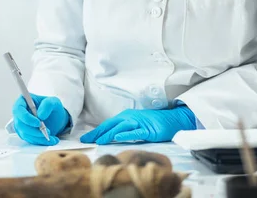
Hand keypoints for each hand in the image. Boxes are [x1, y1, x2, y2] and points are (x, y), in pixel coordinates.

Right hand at [12, 94, 70, 145]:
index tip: (38, 123)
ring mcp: (21, 124)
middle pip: (20, 124)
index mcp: (23, 101)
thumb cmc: (52, 107)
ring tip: (52, 137)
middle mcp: (19, 113)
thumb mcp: (53, 101)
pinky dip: (41, 141)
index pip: (18, 109)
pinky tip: (52, 139)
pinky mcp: (25, 133)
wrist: (56, 117)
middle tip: (47, 131)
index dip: (26, 117)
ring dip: (39, 137)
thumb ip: (47, 104)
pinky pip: (30, 139)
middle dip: (33, 130)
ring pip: (25, 134)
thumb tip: (40, 115)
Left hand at [80, 106, 195, 144]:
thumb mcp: (135, 124)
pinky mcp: (148, 130)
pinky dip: (127, 134)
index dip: (96, 131)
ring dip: (109, 134)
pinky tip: (118, 137)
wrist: (172, 120)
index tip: (85, 138)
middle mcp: (129, 117)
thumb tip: (109, 136)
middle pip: (110, 125)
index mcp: (125, 116)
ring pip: (120, 128)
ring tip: (99, 140)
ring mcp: (139, 123)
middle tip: (86, 140)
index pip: (107, 124)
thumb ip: (123, 129)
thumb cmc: (152, 123)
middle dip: (97, 133)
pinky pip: (136, 132)